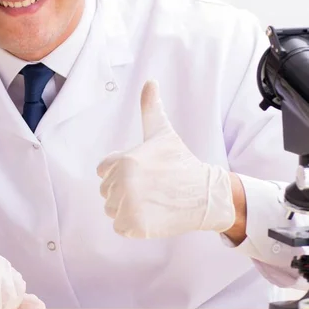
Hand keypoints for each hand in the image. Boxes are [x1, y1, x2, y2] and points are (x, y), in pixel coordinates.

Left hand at [97, 80, 234, 237]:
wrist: (205, 194)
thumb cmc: (181, 161)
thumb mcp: (163, 133)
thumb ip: (150, 108)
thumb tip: (150, 81)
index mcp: (124, 160)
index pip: (103, 171)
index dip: (121, 171)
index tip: (144, 172)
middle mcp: (124, 183)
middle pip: (106, 192)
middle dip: (124, 191)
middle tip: (151, 187)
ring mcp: (130, 206)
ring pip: (112, 210)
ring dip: (128, 209)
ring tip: (152, 200)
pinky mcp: (136, 226)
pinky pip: (121, 227)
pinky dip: (134, 225)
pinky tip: (152, 215)